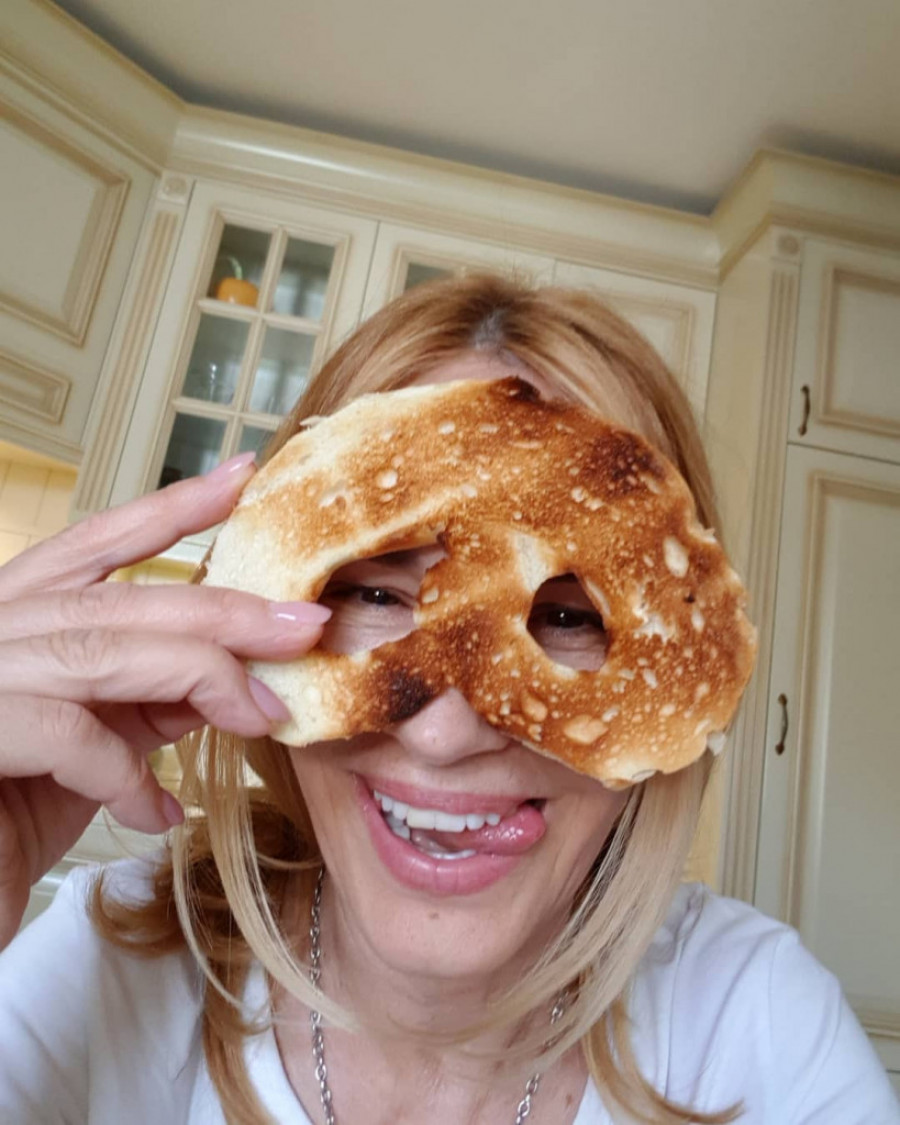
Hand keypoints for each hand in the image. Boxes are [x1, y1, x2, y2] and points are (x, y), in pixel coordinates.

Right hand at [0, 453, 328, 947]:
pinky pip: (69, 733)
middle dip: (225, 612)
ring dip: (202, 679)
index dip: (169, 508)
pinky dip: (128, 775)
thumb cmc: (11, 818)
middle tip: (305, 626)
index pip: (94, 543)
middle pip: (121, 599)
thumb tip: (236, 667)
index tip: (242, 476)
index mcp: (17, 617)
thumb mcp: (98, 744)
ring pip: (103, 650)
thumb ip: (152, 695)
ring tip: (261, 716)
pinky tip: (159, 812)